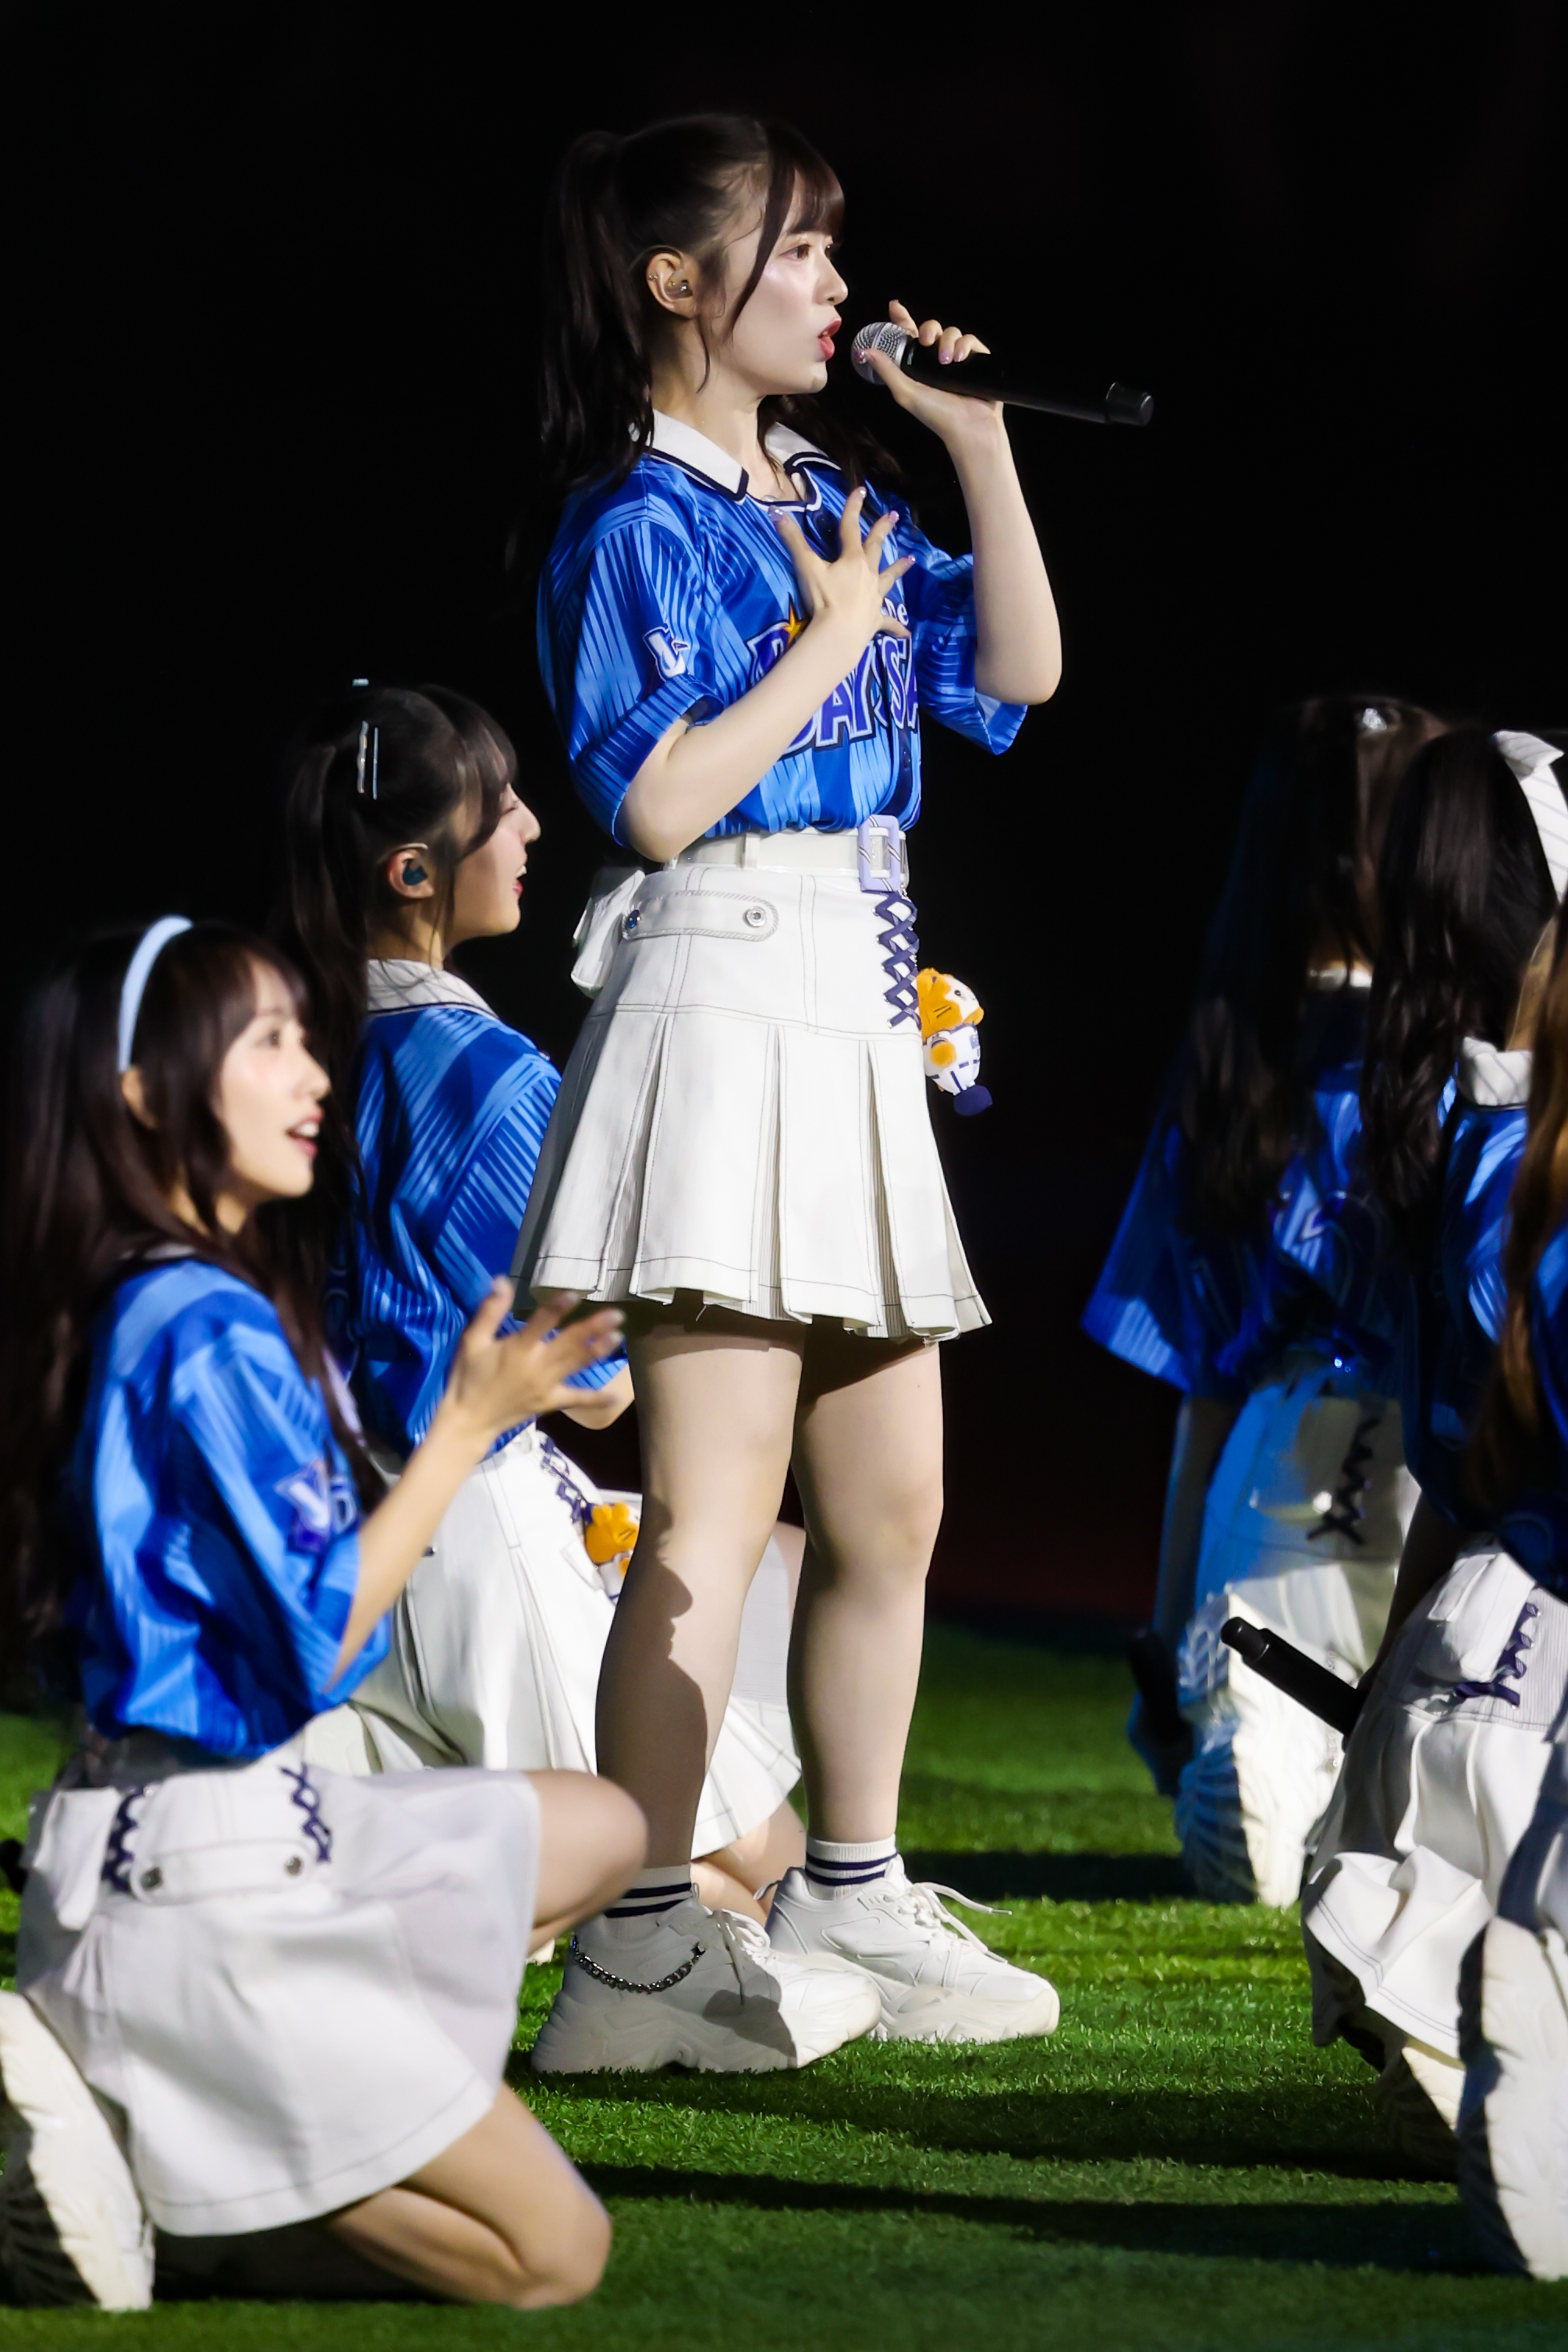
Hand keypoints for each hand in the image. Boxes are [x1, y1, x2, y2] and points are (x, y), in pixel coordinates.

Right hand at [441, 1282, 624, 1448]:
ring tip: (618, 1337)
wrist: (468, 1421)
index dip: (559, 1307)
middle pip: (570, 1342)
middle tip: (617, 1314)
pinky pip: (576, 1399)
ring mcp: (547, 1385)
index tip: (577, 1294)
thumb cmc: (468, 1377)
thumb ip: (490, 1311)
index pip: (542, 1322)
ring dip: (599, 1350)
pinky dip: (596, 1398)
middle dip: (594, 1327)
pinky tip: (617, 1396)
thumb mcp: (472, 1341)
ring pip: (578, 1364)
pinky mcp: (550, 1402)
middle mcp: (537, 1365)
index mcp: (518, 1348)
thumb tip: (503, 1281)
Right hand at [772, 486, 912, 664]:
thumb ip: (792, 540)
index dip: (853, 508)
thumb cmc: (823, 599)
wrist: (838, 634)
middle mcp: (868, 574)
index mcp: (852, 559)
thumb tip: (775, 512)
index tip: (861, 490)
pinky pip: (888, 622)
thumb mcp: (806, 567)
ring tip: (912, 559)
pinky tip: (906, 633)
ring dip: (900, 569)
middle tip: (894, 516)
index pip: (851, 527)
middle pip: (877, 547)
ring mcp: (874, 597)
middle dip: (883, 529)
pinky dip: (897, 627)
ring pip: (889, 579)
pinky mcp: (875, 619)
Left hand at [859, 300, 1002, 445]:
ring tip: (946, 361)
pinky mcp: (976, 361)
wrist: (968, 427)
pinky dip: (965, 345)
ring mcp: (958, 360)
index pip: (910, 336)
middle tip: (927, 342)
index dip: (902, 319)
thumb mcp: (905, 392)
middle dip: (930, 329)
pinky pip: (970, 340)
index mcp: (920, 366)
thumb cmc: (937, 416)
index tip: (894, 307)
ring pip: (952, 332)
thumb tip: (866, 351)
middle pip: (933, 328)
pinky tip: (961, 358)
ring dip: (948, 342)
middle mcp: (937, 361)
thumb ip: (887, 371)